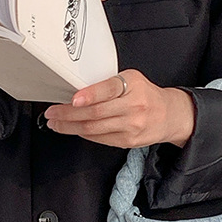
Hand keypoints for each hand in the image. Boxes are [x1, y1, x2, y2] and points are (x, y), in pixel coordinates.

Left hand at [43, 69, 195, 148]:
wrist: (169, 115)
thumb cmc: (145, 94)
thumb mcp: (131, 80)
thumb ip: (108, 84)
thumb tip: (76, 92)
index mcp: (132, 85)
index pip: (109, 89)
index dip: (89, 95)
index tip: (73, 99)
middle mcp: (134, 106)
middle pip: (95, 113)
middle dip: (68, 115)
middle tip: (52, 113)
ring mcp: (131, 126)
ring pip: (94, 129)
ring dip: (70, 127)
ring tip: (56, 123)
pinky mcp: (128, 141)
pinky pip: (99, 139)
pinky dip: (83, 134)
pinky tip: (73, 129)